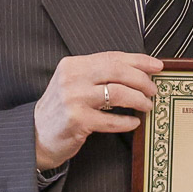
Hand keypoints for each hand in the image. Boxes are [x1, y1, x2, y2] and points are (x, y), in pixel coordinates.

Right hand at [33, 51, 162, 168]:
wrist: (36, 134)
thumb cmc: (63, 109)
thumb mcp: (75, 84)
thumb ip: (99, 74)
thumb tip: (138, 71)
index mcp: (73, 65)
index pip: (112, 57)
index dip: (139, 60)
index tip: (157, 66)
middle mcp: (71, 78)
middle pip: (118, 71)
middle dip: (142, 80)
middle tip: (153, 90)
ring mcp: (73, 99)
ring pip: (118, 93)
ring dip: (138, 100)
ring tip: (147, 106)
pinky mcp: (77, 120)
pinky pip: (111, 120)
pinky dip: (127, 122)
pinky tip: (134, 122)